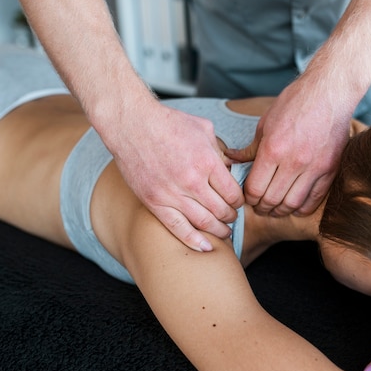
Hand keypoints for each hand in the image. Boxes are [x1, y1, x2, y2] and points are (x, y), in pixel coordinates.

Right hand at [109, 99, 243, 251]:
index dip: (239, 201)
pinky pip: (177, 228)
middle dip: (231, 216)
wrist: (131, 124)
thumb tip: (229, 170)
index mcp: (207, 162)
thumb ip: (219, 152)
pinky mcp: (155, 202)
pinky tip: (205, 247)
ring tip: (223, 232)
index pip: (233, 193)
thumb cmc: (168, 123)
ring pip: (203, 222)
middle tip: (232, 217)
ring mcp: (172, 194)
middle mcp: (191, 181)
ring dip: (218, 230)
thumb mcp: (204, 129)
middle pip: (221, 210)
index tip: (238, 201)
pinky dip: (193, 241)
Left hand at [226, 75, 350, 216]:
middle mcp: (294, 162)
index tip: (247, 198)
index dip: (248, 198)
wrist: (329, 92)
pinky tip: (293, 206)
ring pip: (292, 204)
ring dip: (279, 211)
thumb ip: (250, 149)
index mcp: (273, 149)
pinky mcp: (330, 170)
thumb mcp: (265, 123)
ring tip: (274, 209)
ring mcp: (314, 168)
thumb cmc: (295, 103)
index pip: (254, 188)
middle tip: (258, 206)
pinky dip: (301, 208)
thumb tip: (231, 160)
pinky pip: (313, 200)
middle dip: (261, 207)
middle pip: (271, 200)